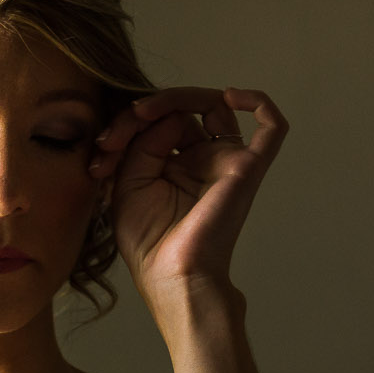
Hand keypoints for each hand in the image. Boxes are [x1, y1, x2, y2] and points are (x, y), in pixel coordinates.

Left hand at [88, 85, 286, 302]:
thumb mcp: (127, 183)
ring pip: (215, 105)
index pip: (158, 122)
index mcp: (176, 165)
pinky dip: (259, 102)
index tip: (102, 145)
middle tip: (117, 129)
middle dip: (143, 110)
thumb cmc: (149, 243)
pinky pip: (271, 128)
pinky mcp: (247, 168)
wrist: (172, 276)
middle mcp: (203, 160)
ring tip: (144, 112)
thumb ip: (141, 143)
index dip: (128, 122)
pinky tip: (231, 96)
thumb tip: (167, 115)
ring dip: (176, 98)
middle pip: (183, 110)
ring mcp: (226, 162)